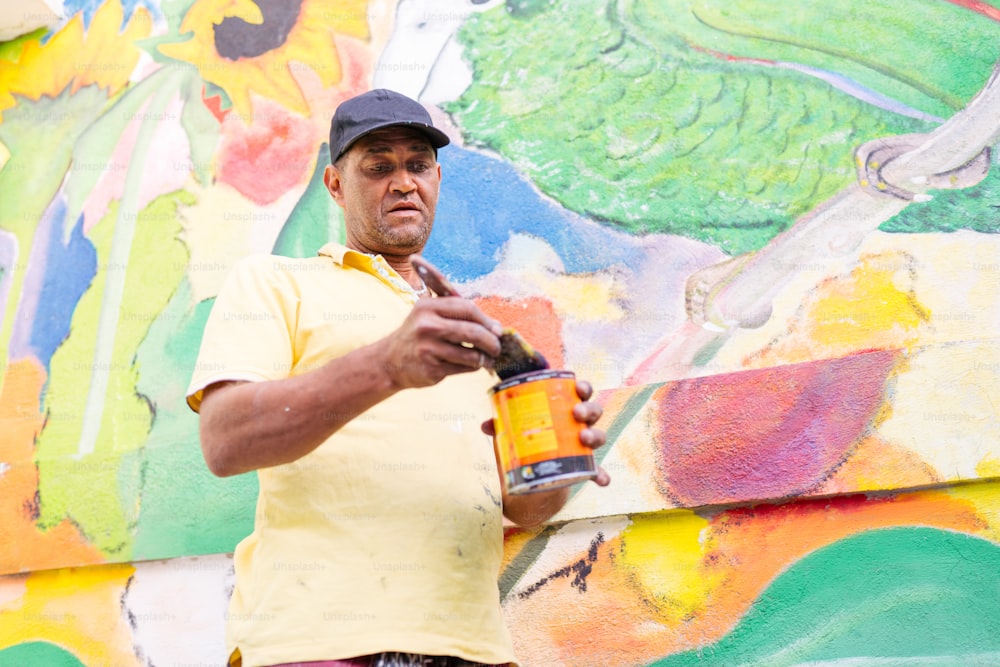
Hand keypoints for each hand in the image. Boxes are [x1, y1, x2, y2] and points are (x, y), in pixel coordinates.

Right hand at [381, 296, 501, 388]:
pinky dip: (472, 367)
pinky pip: (464, 368)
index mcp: (428, 307)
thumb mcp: (428, 314)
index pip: (467, 308)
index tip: (497, 329)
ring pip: (471, 354)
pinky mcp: (431, 369)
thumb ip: (457, 313)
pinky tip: (470, 365)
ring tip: (485, 358)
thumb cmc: (417, 335)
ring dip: (484, 358)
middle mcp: (426, 326)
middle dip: (491, 341)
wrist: (389, 362)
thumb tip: (495, 326)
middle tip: (497, 347)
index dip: (486, 319)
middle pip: (472, 332)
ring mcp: (428, 349)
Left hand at [481, 378, 611, 487]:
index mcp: (565, 410)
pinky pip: (597, 471)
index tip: (578, 387)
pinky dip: (600, 475)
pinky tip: (602, 480)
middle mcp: (579, 425)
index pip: (579, 393)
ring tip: (584, 438)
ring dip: (595, 435)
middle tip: (576, 413)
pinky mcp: (584, 468)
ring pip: (599, 436)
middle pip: (593, 411)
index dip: (583, 387)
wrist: (532, 480)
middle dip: (588, 409)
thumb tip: (487, 424)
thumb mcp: (514, 435)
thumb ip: (503, 427)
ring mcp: (584, 447)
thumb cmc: (527, 445)